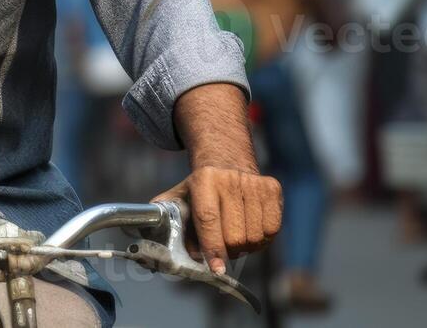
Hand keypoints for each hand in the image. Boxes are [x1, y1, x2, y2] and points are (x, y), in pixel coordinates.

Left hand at [156, 165, 281, 273]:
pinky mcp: (273, 188)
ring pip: (255, 236)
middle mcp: (230, 179)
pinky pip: (272, 230)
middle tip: (221, 247)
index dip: (212, 247)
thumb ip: (166, 218)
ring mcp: (254, 183)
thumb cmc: (199, 187)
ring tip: (234, 235)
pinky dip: (262, 239)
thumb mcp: (179, 196)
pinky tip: (250, 229)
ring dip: (245, 246)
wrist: (227, 158)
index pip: (209, 220)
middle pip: (234, 235)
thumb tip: (153, 246)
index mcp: (204, 180)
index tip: (215, 268)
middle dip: (228, 251)